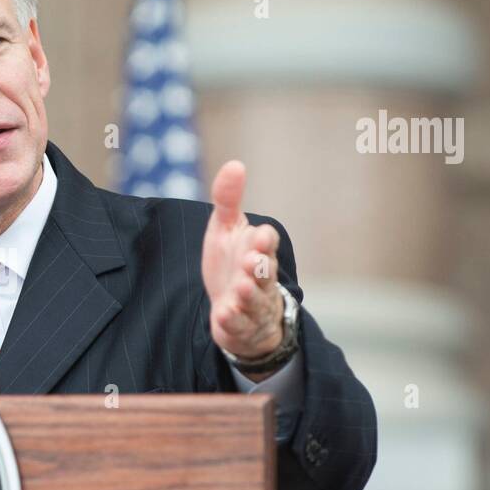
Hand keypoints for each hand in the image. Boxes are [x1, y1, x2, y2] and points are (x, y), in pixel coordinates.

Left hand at [201, 161, 283, 366]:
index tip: (259, 235)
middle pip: (265, 273)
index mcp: (258, 252)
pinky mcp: (240, 326)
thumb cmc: (232, 264)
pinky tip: (223, 314)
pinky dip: (232, 320)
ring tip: (238, 287)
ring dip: (248, 294)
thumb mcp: (226, 230)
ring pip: (255, 300)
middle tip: (251, 261)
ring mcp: (252, 304)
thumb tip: (235, 164)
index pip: (267, 244)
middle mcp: (260, 279)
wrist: (234, 308)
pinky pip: (239, 324)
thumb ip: (228, 201)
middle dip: (260, 268)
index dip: (264, 241)